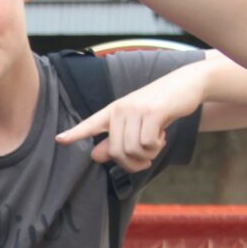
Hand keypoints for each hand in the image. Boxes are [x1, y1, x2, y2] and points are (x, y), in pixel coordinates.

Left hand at [58, 64, 206, 170]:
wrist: (187, 84)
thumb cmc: (161, 107)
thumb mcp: (137, 123)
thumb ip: (116, 139)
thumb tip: (95, 156)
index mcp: (114, 111)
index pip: (91, 123)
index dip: (76, 133)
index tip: (59, 139)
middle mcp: (120, 109)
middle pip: (116, 152)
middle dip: (132, 163)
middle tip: (147, 158)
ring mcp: (135, 109)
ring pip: (132, 150)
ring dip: (148, 155)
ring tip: (157, 142)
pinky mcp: (152, 112)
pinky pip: (148, 144)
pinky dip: (157, 147)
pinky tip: (163, 134)